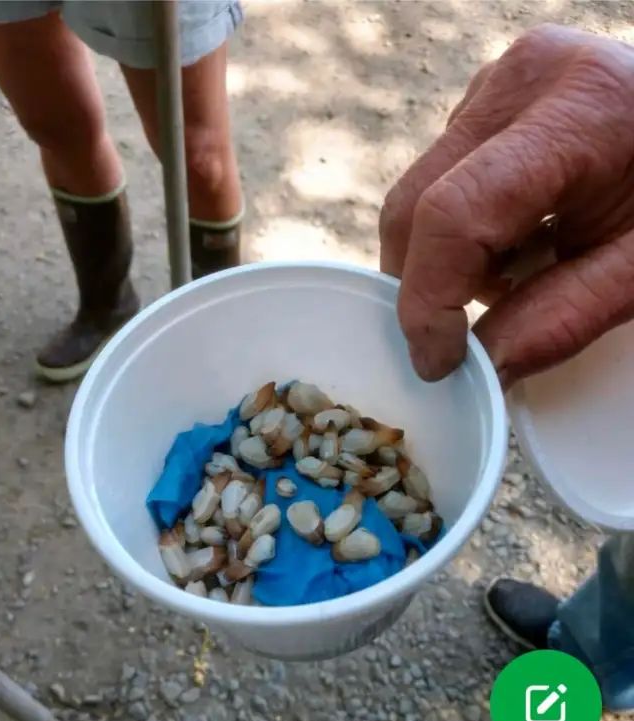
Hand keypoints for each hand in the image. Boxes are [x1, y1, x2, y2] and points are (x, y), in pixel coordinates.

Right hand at [380, 24, 633, 390]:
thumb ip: (563, 317)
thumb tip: (482, 366)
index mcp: (576, 112)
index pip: (455, 214)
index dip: (429, 299)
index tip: (438, 361)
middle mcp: (519, 83)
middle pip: (415, 207)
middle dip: (427, 286)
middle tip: (470, 331)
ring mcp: (497, 83)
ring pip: (415, 196)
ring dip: (444, 259)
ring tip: (517, 271)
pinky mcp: (486, 97)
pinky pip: (435, 178)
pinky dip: (457, 230)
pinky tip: (513, 237)